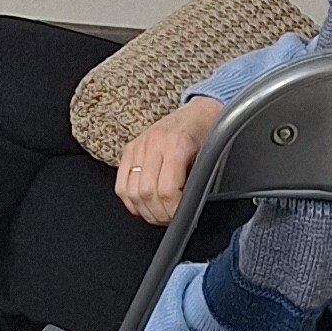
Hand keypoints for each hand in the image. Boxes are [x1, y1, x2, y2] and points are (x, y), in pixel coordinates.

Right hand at [113, 95, 220, 224]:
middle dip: (159, 214)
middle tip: (171, 218)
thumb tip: (188, 209)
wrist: (198, 112)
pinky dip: (130, 201)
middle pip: (146, 193)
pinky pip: (121, 184)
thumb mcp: (210, 156)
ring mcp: (139, 145)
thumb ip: (197, 180)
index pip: (166, 190)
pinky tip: (144, 204)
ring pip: (130, 191)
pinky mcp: (129, 149)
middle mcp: (153, 142)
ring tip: (158, 213)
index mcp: (177, 144)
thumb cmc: (208, 134)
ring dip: (144, 210)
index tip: (181, 216)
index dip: (173, 210)